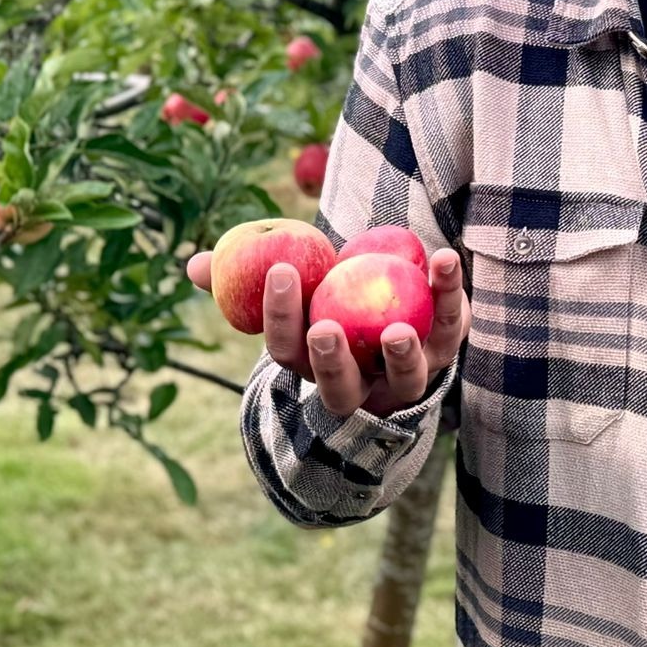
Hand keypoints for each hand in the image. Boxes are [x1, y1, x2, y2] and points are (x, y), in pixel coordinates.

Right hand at [186, 245, 469, 418]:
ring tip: (396, 332)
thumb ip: (246, 279)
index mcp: (313, 365)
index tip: (282, 271)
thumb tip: (194, 264)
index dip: (281, 317)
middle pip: (341, 386)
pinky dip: (448, 293)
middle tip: (324, 328)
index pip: (288, 351)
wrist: (399, 319)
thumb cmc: (330, 302)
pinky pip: (452, 324)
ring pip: (405, 379)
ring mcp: (407, 376)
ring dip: (400, 357)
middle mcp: (360, 383)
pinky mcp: (447, 350)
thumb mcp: (294, 290)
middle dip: (331, 362)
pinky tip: (443, 259)